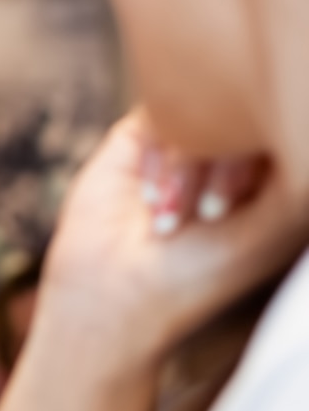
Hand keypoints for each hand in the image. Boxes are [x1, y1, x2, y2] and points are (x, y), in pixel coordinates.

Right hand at [38, 112, 308, 373]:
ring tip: (174, 221)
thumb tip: (292, 116)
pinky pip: (159, 113)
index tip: (249, 209)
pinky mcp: (138, 139)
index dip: (273, 152)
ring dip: (191, 170)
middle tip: (210, 216)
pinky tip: (151, 202)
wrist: (119, 299)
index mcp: (274, 172)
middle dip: (230, 168)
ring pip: (203, 111)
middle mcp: (230, 152)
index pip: (286, 123)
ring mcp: (183, 142)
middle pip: (247, 112)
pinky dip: (161, 159)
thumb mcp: (282, 220)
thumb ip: (302, 165)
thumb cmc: (204, 276)